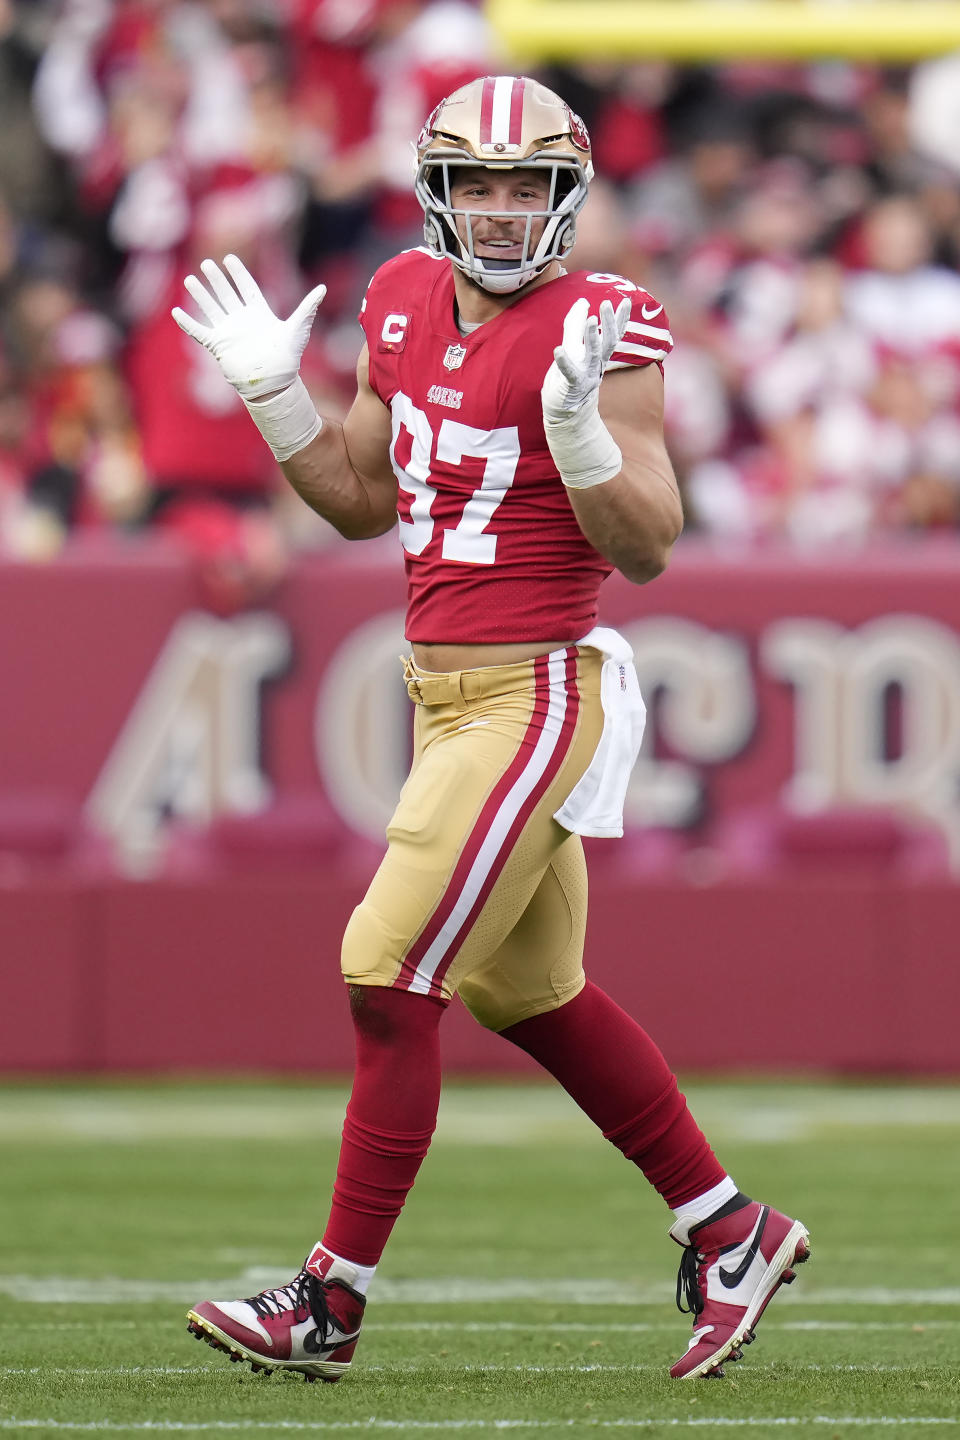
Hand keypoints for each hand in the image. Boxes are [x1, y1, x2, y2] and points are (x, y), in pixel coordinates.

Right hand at [171, 255, 325, 401]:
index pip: (246, 288)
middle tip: (206, 263)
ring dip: (200, 295)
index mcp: (259, 313)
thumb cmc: (288, 357)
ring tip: (190, 279)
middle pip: (226, 294)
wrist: (274, 382)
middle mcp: (242, 320)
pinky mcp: (219, 345)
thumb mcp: (298, 327)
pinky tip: (176, 312)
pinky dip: (187, 323)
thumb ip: (308, 307)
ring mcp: (229, 332)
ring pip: (211, 308)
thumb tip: (323, 288)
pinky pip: (199, 331)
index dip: (238, 273)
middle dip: (216, 279)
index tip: (230, 258)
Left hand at [541, 296, 630, 420]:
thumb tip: (583, 301)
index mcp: (599, 356)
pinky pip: (569, 374)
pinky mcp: (571, 386)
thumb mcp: (574, 348)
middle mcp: (596, 365)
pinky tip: (558, 351)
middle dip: (609, 323)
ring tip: (590, 320)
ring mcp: (585, 376)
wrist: (565, 413)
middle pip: (607, 342)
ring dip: (592, 337)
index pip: (613, 334)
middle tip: (606, 304)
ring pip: (593, 355)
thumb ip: (576, 325)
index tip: (627, 301)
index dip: (621, 319)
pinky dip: (564, 362)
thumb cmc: (569, 377)